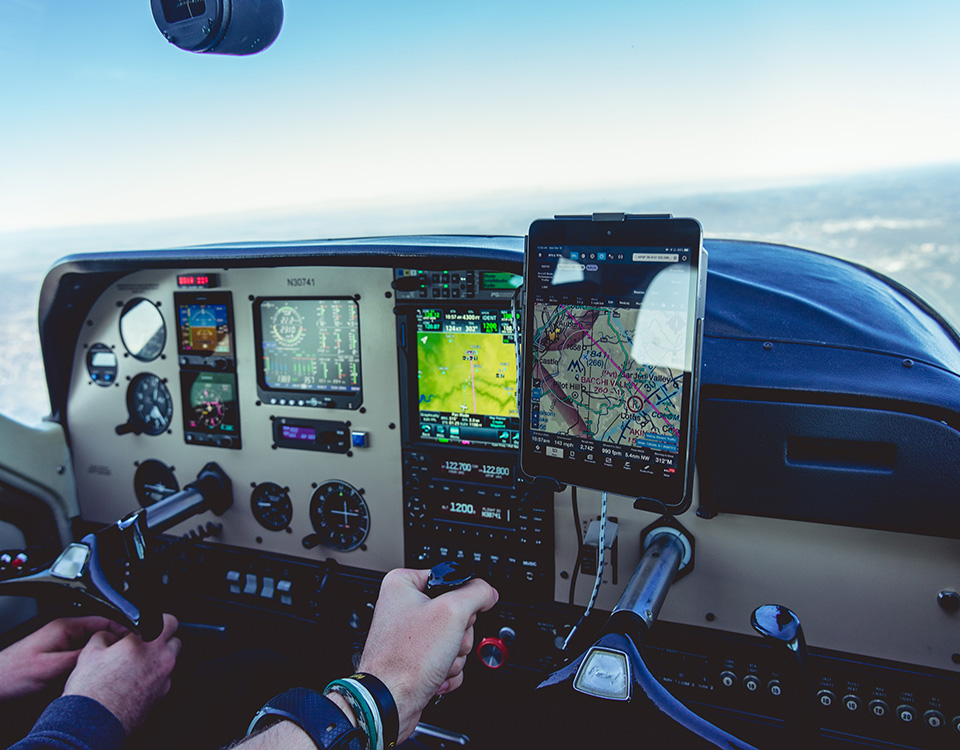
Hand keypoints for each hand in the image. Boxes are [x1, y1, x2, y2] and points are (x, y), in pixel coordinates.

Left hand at [0, 616, 127, 701]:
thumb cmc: (12, 675)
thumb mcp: (52, 667)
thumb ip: (82, 657)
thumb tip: (106, 653)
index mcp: (65, 627)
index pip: (105, 620)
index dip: (124, 629)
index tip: (138, 638)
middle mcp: (65, 632)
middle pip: (100, 633)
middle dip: (115, 642)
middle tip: (128, 655)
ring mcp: (61, 643)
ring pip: (92, 645)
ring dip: (103, 654)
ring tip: (114, 665)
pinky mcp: (58, 655)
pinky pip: (83, 655)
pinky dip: (92, 662)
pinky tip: (95, 673)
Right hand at [63, 613, 180, 733]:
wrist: (93, 722)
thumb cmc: (92, 689)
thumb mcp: (90, 652)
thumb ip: (106, 635)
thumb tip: (110, 635)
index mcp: (147, 642)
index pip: (169, 620)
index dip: (159, 621)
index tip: (149, 625)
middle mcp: (162, 659)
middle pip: (174, 641)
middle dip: (160, 640)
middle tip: (141, 645)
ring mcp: (164, 679)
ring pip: (170, 661)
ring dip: (158, 659)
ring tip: (134, 665)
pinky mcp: (161, 695)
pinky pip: (163, 679)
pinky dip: (154, 677)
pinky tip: (134, 682)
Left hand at [358, 568, 497, 741]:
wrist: (390, 702)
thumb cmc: (406, 660)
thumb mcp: (452, 612)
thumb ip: (476, 593)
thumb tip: (487, 591)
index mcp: (403, 585)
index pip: (450, 578)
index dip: (462, 598)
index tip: (462, 612)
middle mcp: (403, 608)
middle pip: (456, 612)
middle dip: (459, 634)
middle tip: (446, 641)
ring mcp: (409, 636)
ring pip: (454, 638)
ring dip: (454, 655)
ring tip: (437, 661)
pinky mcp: (415, 659)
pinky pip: (447, 658)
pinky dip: (447, 670)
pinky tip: (435, 674)